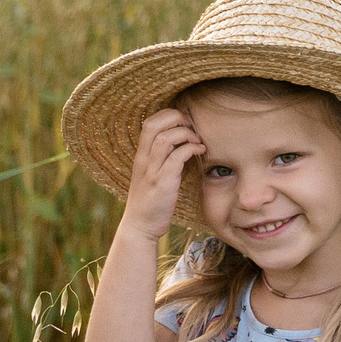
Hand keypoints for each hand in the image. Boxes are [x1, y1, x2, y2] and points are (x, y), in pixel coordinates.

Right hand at [120, 109, 204, 242]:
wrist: (140, 226)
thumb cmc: (151, 201)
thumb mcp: (153, 174)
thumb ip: (164, 158)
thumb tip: (185, 143)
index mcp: (141, 156)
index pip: (149, 122)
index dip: (168, 115)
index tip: (184, 123)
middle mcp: (143, 160)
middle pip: (154, 124)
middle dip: (176, 118)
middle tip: (191, 127)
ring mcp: (151, 171)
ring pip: (165, 138)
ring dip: (186, 134)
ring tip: (197, 140)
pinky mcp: (162, 183)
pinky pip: (176, 157)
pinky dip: (191, 149)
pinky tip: (200, 151)